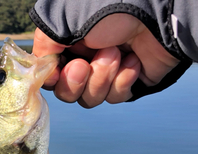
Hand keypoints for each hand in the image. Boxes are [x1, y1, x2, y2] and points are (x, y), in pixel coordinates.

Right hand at [32, 13, 180, 107]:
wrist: (155, 17)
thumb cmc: (110, 10)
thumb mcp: (64, 22)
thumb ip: (44, 46)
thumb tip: (41, 73)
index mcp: (66, 44)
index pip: (49, 76)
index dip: (54, 79)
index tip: (61, 69)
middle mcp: (84, 59)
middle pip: (67, 93)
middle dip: (77, 82)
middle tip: (87, 64)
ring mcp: (106, 73)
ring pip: (90, 99)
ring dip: (102, 78)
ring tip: (117, 53)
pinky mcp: (127, 82)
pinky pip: (115, 97)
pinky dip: (123, 81)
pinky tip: (133, 61)